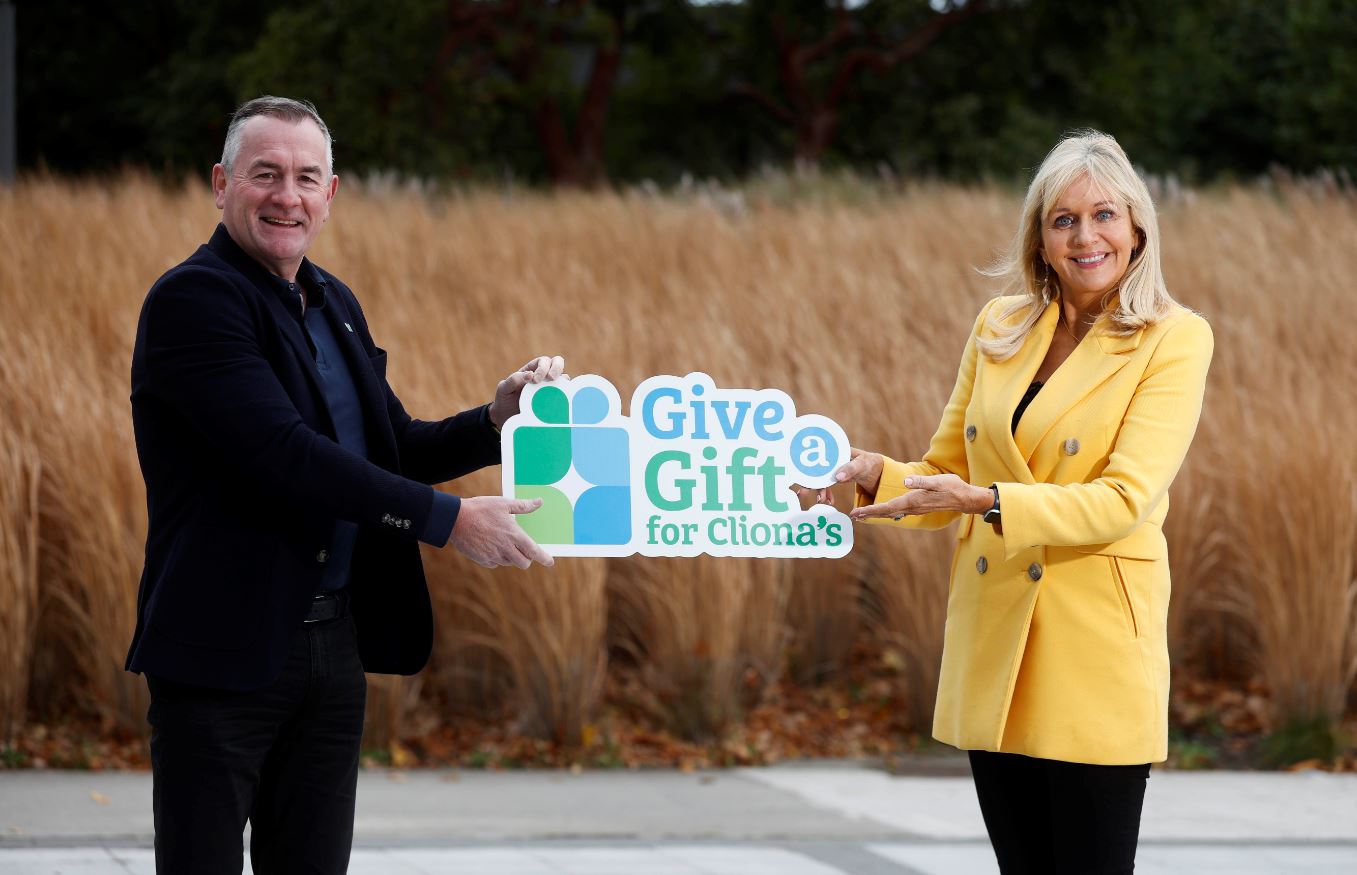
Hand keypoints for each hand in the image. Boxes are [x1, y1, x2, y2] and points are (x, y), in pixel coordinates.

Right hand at [449, 496, 554, 568]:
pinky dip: (497, 557)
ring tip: (503, 542)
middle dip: (526, 558)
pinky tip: (491, 545)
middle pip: (523, 563)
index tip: (550, 561)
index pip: (534, 551)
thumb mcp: (503, 503)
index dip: (544, 558)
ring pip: (509, 563)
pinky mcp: (483, 560)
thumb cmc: (481, 509)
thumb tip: (539, 502)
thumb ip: (523, 505)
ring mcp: (493, 556)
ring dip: (511, 557)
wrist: (455, 519)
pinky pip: (495, 563)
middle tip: (523, 550)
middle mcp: (505, 549)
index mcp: (513, 535)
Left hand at [489, 355, 566, 428]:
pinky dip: (565, 395)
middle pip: (557, 363)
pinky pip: (565, 395)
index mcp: (532, 370)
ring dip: (562, 382)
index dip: (542, 368)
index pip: (542, 361)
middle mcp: (544, 377)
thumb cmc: (505, 400)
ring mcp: (551, 388)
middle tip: (551, 378)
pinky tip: (561, 400)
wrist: (507, 418)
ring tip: (557, 390)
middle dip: (556, 368)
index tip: (535, 380)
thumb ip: (513, 380)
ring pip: (564, 378)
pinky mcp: (555, 400)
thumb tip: (529, 375)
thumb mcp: (504, 389)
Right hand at [792, 447, 885, 507]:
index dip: (808, 469)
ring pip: (820, 479)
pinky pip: (827, 486)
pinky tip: (829, 501)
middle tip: (802, 493)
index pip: (817, 459)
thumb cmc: (870, 462)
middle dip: (808, 482)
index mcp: (834, 452)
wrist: (879, 470)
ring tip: (820, 500)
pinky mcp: (836, 477)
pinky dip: (826, 494)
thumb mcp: (863, 464)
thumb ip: (851, 469)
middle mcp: (830, 460)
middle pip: (814, 470)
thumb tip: (837, 477)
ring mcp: (832, 469)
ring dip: (818, 490)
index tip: (804, 480)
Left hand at [849, 473, 991, 521]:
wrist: (965, 498)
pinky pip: (897, 512)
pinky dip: (886, 512)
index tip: (858, 513)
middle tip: (853, 516)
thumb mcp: (938, 481)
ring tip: (861, 515)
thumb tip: (906, 481)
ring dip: (875, 514)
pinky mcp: (917, 507)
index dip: (871, 510)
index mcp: (913, 501)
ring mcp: (915, 509)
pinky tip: (881, 511)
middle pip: (886, 512)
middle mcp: (912, 507)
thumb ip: (922, 481)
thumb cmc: (953, 487)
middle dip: (869, 515)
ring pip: (890, 513)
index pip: (887, 507)